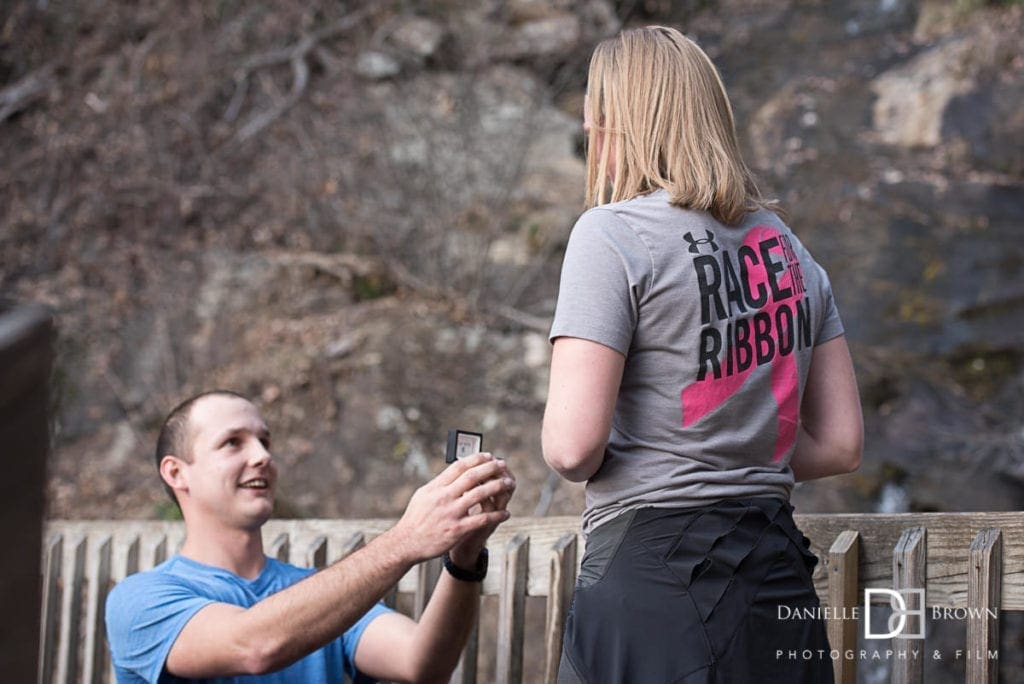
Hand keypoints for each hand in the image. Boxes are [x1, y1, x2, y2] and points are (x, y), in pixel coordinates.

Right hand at [391, 453, 513, 564]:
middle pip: (472, 476)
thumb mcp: (423, 495)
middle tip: (502, 463)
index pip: (458, 466)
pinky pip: (482, 519)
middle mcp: (444, 497)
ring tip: (509, 483)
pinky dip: (497, 515)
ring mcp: (451, 513)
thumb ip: (439, 483)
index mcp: (436, 487)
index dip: (475, 458)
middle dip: (490, 468)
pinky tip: (506, 513)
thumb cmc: (415, 518)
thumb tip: (455, 470)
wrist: (407, 543)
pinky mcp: (457, 529)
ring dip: (498, 487)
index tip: (487, 455)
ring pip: (480, 494)